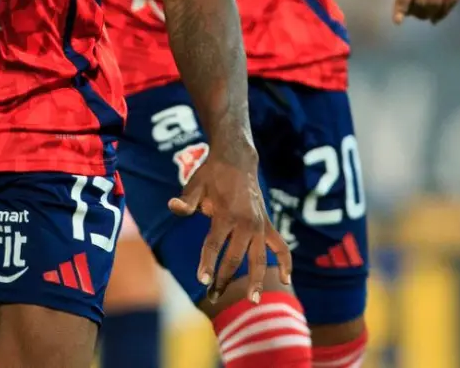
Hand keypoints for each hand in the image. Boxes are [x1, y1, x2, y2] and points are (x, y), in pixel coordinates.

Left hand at [168, 147, 291, 302]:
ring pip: (258, 258)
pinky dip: (286, 262)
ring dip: (256, 280)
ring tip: (253, 301)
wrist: (237, 159)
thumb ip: (187, 201)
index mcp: (225, 214)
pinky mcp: (268, 225)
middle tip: (213, 297)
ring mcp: (259, 225)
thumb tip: (173, 206)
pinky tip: (286, 279)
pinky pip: (280, 246)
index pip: (214, 244)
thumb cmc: (211, 174)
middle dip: (223, 278)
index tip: (203, 280)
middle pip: (234, 257)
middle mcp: (245, 222)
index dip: (207, 263)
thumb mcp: (195, 184)